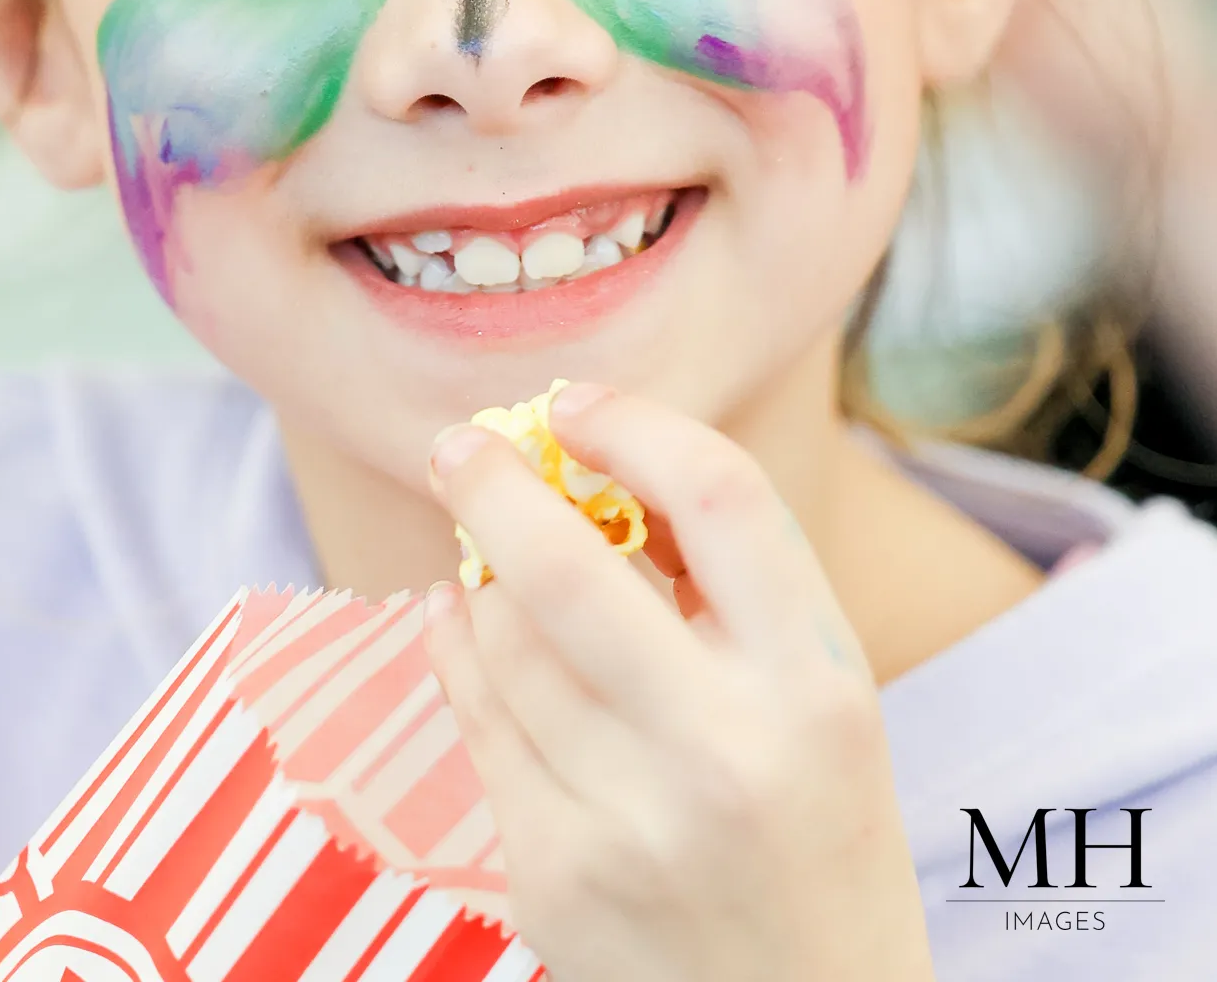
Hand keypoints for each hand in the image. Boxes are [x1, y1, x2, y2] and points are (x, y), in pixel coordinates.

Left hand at [423, 384, 935, 981]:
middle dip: (495, 483)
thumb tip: (595, 469)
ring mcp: (628, 821)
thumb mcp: (823, 701)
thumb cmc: (815, 832)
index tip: (577, 403)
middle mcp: (723, 750)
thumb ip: (734, 590)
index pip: (721, 496)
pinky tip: (460, 623)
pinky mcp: (553, 879)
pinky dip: (459, 652)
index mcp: (816, 687)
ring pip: (504, 642)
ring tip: (474, 553)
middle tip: (459, 443)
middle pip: (569, 565)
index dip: (636, 424)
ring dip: (476, 575)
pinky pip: (479, 725)